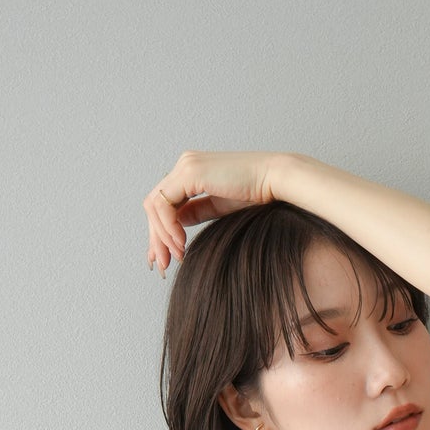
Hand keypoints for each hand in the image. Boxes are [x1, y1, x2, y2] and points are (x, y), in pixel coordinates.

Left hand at [144, 150, 282, 275]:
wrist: (276, 182)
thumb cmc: (257, 194)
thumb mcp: (218, 208)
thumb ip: (196, 213)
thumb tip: (176, 226)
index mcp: (191, 172)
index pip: (163, 204)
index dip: (159, 233)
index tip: (164, 258)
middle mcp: (185, 165)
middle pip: (154, 205)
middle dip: (155, 238)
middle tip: (163, 265)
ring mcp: (186, 166)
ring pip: (154, 205)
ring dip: (161, 235)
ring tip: (177, 256)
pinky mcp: (190, 172)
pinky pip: (164, 204)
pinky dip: (168, 227)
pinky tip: (181, 243)